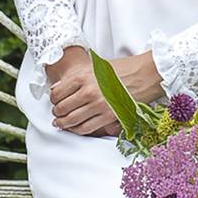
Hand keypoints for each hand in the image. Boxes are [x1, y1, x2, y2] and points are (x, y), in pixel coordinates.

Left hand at [46, 46, 163, 136]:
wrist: (145, 74)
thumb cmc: (122, 69)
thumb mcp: (95, 67)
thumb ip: (76, 77)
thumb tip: (57, 89)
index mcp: (82, 76)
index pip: (56, 93)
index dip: (53, 99)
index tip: (55, 101)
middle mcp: (88, 91)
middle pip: (61, 108)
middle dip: (56, 112)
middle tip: (56, 113)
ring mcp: (98, 105)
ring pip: (71, 121)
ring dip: (63, 123)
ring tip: (61, 123)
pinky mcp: (108, 116)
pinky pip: (86, 128)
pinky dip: (76, 130)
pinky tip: (75, 128)